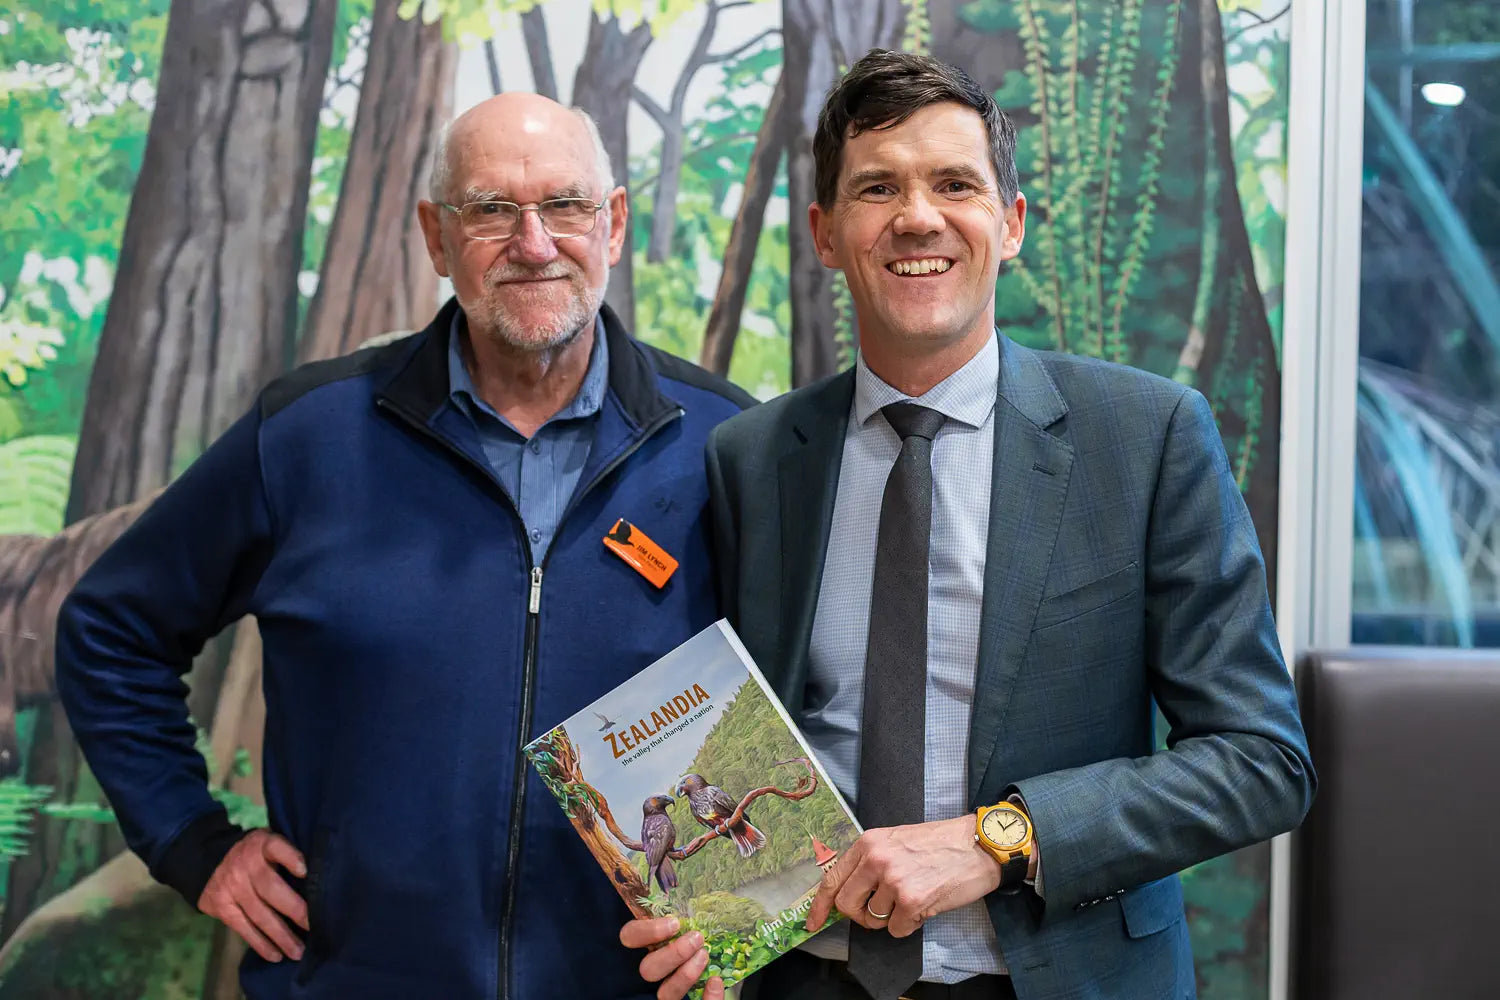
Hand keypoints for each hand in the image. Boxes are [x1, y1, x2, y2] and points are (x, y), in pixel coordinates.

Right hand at [197, 829, 308, 962]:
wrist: (208, 860)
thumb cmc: (254, 854)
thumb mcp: (268, 842)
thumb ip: (287, 854)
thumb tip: (318, 877)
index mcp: (261, 844)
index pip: (276, 847)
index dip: (290, 858)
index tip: (304, 871)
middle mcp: (245, 865)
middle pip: (270, 889)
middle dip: (294, 909)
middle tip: (312, 926)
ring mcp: (232, 888)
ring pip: (259, 914)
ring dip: (280, 936)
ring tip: (298, 952)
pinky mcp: (223, 908)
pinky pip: (244, 928)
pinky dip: (261, 944)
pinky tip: (276, 955)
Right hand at [619, 916, 724, 999]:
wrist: (706, 979)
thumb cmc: (689, 941)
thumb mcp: (676, 928)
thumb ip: (673, 922)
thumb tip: (686, 908)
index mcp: (643, 946)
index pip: (630, 936)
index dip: (648, 931)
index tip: (674, 923)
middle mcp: (648, 971)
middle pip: (648, 969)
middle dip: (674, 954)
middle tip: (697, 938)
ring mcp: (663, 992)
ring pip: (666, 993)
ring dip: (686, 974)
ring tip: (704, 955)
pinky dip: (709, 997)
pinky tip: (715, 981)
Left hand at [805, 815, 1000, 938]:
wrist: (977, 846)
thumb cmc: (939, 844)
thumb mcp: (895, 841)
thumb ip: (869, 862)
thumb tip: (848, 893)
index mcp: (868, 843)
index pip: (832, 879)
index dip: (820, 905)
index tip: (813, 922)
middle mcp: (876, 860)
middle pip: (846, 905)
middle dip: (860, 915)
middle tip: (880, 910)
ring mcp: (893, 881)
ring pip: (873, 920)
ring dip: (891, 917)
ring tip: (912, 898)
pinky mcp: (911, 901)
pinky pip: (896, 929)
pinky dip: (910, 924)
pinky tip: (924, 904)